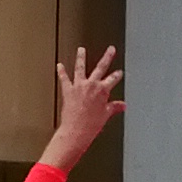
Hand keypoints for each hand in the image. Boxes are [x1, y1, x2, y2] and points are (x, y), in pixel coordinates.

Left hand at [42, 46, 126, 168]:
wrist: (76, 131)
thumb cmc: (91, 125)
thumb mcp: (106, 115)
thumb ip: (114, 107)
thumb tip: (122, 106)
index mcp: (103, 90)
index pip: (113, 79)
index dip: (117, 75)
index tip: (119, 72)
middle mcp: (91, 85)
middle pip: (101, 67)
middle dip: (107, 57)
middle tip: (111, 49)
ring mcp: (79, 86)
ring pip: (80, 67)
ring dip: (81, 57)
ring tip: (81, 49)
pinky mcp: (68, 90)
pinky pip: (64, 79)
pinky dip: (61, 72)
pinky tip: (59, 65)